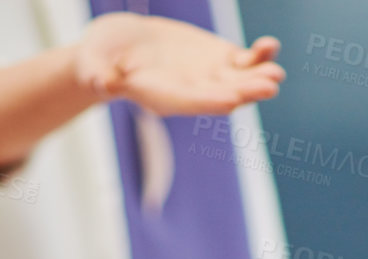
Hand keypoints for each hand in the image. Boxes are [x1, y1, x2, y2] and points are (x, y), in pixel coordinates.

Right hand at [77, 14, 284, 117]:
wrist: (116, 48)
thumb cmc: (99, 56)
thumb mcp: (92, 61)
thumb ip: (97, 73)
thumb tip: (100, 82)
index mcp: (161, 96)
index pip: (189, 102)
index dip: (209, 100)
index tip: (231, 100)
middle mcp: (189, 92)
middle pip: (221, 94)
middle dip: (245, 90)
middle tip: (269, 85)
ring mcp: (207, 77)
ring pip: (238, 80)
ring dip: (258, 77)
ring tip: (275, 72)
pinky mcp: (216, 60)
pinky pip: (243, 61)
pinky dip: (258, 56)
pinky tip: (270, 47)